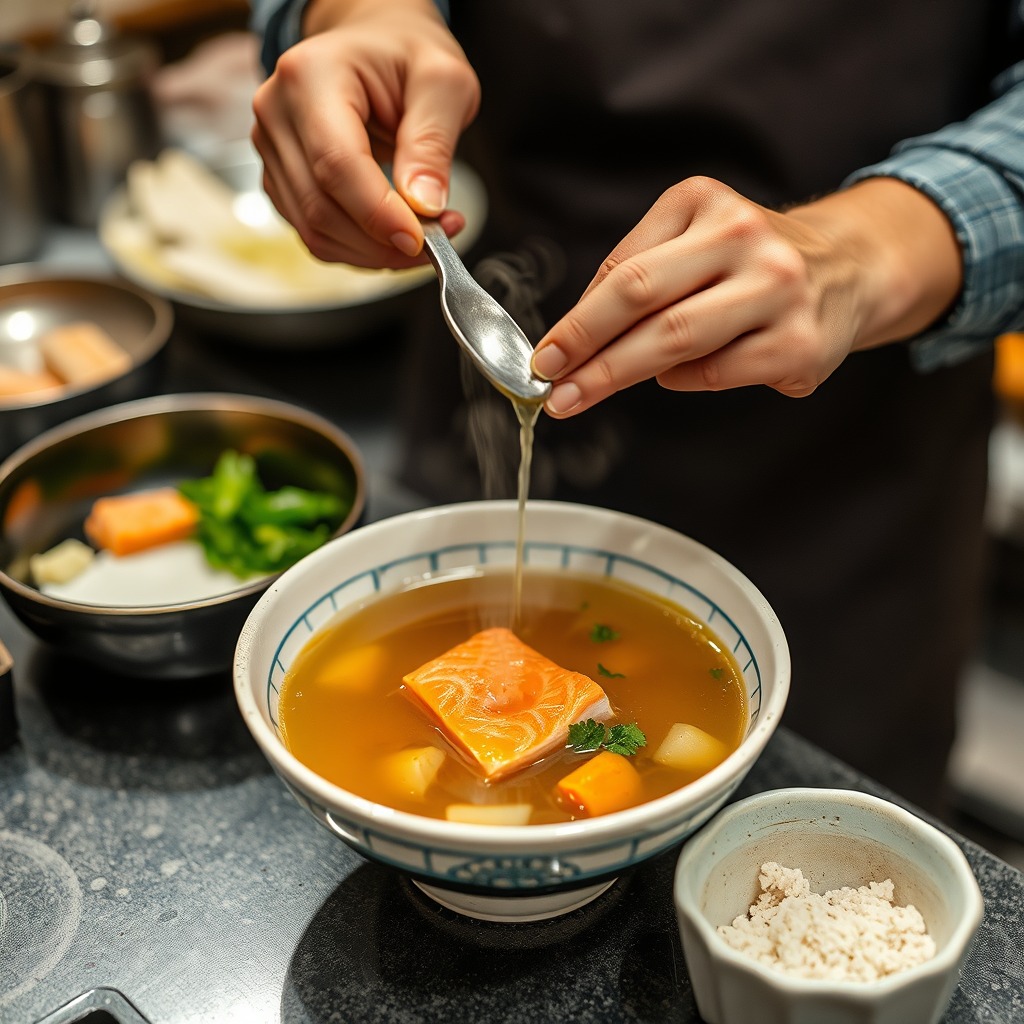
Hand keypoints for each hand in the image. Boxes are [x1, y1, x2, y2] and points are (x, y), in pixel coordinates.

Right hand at [251, 0, 479, 268]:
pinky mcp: (281, 180)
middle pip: (321, 208)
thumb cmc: (407, 58)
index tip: (422, 239)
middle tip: (439, 239)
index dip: (378, 214)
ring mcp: (272, 150)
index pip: (336, 165)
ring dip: (373, 252)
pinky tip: (393, 232)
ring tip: (425, 235)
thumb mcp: (443, 83)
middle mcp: (277, 113)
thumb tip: (424, 205)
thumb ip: (434, 143)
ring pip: (316, 231)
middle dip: (383, 242)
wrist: (376, 48)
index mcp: (310, 75)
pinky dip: (359, 248)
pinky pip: (316, 234)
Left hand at [530, 176, 962, 415]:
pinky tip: (681, 374)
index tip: (545, 356)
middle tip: (553, 387)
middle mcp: (746, 239)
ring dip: (620, 376)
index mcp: (706, 203)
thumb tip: (576, 331)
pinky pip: (718, 375)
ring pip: (679, 345)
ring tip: (585, 394)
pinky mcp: (801, 344)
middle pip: (644, 302)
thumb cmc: (751, 260)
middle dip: (588, 353)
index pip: (624, 271)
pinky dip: (685, 381)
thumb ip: (638, 270)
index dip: (578, 321)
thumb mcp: (694, 235)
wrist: (853, 265)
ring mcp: (780, 292)